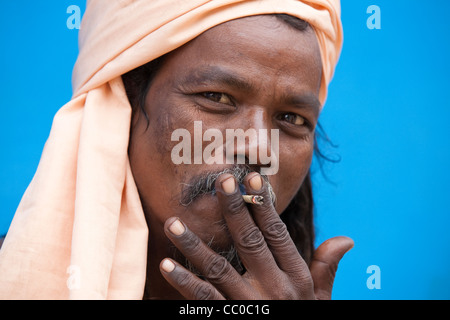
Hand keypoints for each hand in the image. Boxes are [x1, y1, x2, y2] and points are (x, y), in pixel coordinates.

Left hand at [159, 172, 353, 299]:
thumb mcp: (320, 299)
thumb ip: (326, 268)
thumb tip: (345, 239)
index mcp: (296, 278)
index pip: (278, 235)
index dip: (264, 206)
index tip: (252, 178)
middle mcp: (274, 290)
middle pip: (250, 243)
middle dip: (234, 210)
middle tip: (220, 182)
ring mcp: (249, 306)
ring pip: (218, 268)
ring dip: (194, 244)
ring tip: (173, 221)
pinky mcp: (229, 319)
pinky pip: (202, 299)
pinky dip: (183, 282)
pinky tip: (166, 264)